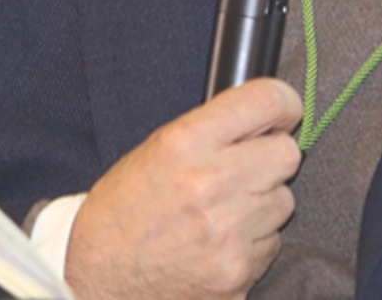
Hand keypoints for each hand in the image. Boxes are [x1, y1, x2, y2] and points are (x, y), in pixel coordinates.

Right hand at [65, 78, 303, 299]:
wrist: (95, 279)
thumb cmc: (122, 213)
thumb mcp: (156, 151)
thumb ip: (213, 130)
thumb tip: (268, 116)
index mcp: (185, 143)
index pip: (267, 101)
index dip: (282, 104)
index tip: (282, 113)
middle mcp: (210, 185)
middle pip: (287, 154)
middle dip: (270, 160)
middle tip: (241, 171)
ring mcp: (227, 234)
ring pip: (282, 202)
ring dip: (260, 205)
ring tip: (218, 215)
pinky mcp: (236, 273)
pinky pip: (271, 245)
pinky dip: (252, 244)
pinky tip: (217, 245)